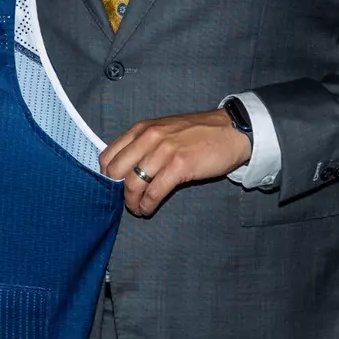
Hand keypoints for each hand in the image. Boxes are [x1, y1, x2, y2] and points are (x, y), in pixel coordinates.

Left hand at [99, 110, 252, 216]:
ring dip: (131, 202)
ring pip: (132, 184)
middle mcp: (148, 137)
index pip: (108, 155)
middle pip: (116, 171)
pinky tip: (148, 209)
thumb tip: (125, 166)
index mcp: (142, 129)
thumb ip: (143, 143)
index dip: (106, 176)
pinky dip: (147, 205)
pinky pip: (154, 192)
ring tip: (137, 209)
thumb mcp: (164, 129)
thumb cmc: (198, 132)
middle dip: (116, 191)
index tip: (112, 187)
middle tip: (124, 201)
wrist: (231, 130)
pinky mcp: (179, 166)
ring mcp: (163, 151)